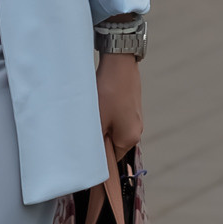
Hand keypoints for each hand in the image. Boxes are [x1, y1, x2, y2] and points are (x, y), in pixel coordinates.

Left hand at [97, 49, 142, 165]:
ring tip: (93, 114)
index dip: (98, 158)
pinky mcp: (131, 107)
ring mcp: (135, 119)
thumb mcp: (97, 121)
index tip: (85, 153)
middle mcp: (136, 131)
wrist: (120, 64)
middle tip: (86, 128)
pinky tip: (99, 104)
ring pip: (113, 130)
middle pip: (113, 144)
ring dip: (102, 126)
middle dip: (99, 139)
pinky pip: (117, 118)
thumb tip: (90, 159)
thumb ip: (95, 142)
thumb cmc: (109, 93)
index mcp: (129, 140)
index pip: (112, 160)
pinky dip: (107, 115)